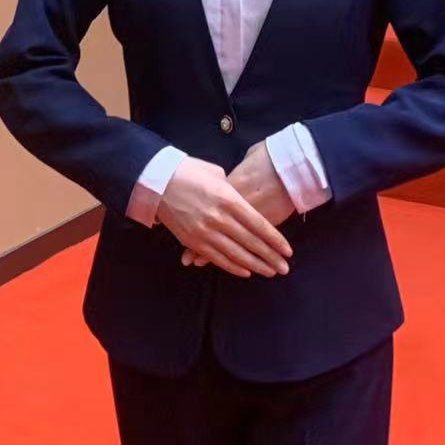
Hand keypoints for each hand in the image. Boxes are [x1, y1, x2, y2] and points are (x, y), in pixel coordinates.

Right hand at [181, 143, 294, 270]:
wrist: (157, 181)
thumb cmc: (188, 171)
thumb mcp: (216, 173)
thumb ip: (233, 188)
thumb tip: (241, 199)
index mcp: (228, 198)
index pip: (258, 224)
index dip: (275, 239)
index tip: (287, 250)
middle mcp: (219, 218)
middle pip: (251, 242)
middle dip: (270, 257)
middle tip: (284, 268)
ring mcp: (205, 232)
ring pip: (236, 254)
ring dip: (255, 265)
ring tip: (270, 272)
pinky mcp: (193, 241)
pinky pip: (217, 258)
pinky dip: (233, 266)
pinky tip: (246, 272)